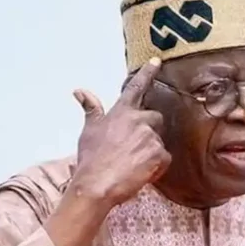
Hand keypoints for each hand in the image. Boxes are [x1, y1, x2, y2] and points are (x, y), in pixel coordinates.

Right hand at [70, 57, 170, 207]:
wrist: (98, 184)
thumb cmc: (91, 159)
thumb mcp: (89, 131)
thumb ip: (91, 109)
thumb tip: (80, 91)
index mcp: (121, 112)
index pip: (136, 87)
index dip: (147, 73)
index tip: (157, 61)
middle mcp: (138, 120)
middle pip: (155, 118)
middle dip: (150, 130)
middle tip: (135, 147)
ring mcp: (150, 136)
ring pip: (159, 141)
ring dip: (150, 151)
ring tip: (133, 164)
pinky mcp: (159, 154)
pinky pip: (164, 159)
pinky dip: (156, 167)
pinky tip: (141, 172)